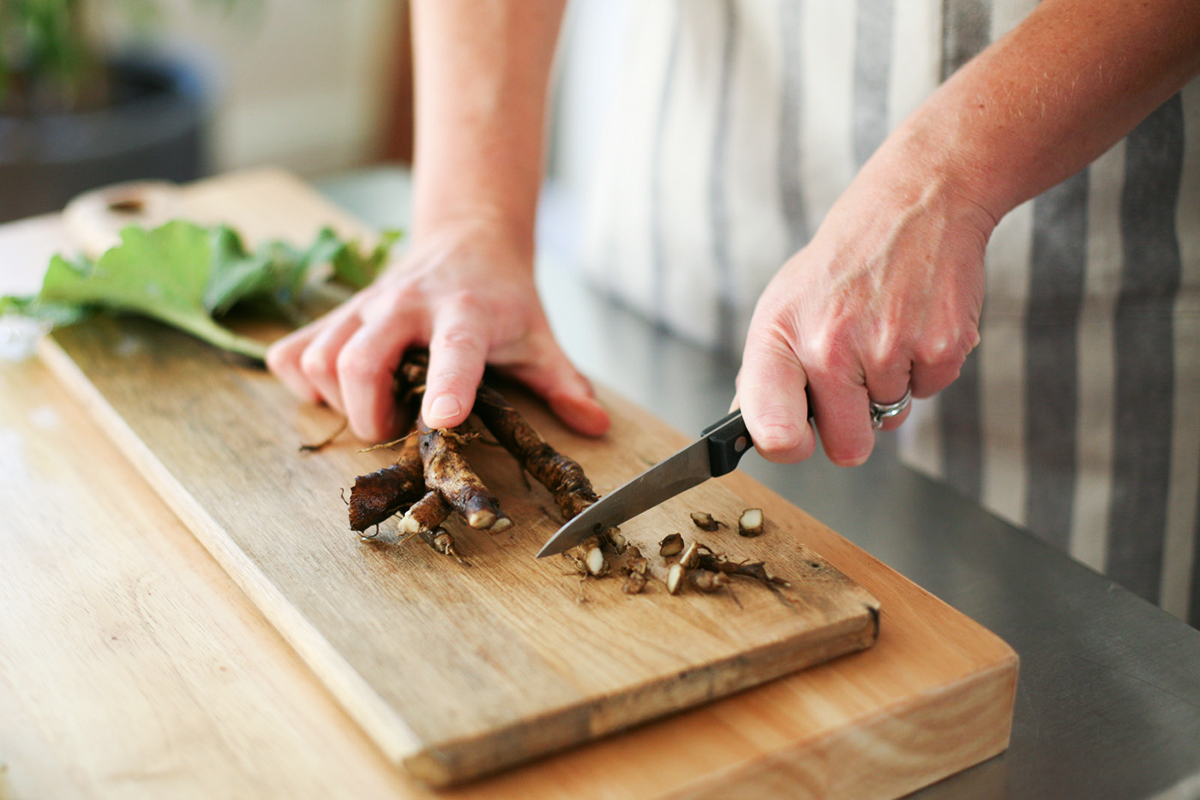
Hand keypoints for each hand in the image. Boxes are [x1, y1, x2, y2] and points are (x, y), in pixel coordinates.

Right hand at [267, 217, 609, 441]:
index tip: (439, 421)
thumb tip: (595, 426)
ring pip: (318, 357)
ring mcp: (364, 307)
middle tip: (395, 428)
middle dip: (368, 411)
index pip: (453, 350)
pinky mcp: (336, 313)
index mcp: (465, 313)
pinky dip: (302, 381)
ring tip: (376, 405)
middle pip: (359, 360)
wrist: (467, 237)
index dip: (444, 386)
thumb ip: (564, 384)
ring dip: (336, 400)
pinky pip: (292, 352)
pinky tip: (338, 390)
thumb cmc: (503, 298)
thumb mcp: (541, 338)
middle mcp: (406, 306)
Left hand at [735, 159, 992, 465]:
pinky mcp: (942, 348)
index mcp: (780, 338)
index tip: (797, 436)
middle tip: (854, 375)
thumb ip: (766, 372)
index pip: (774, 434)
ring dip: (890, 385)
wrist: (916, 203)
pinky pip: (929, 392)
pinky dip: (924, 367)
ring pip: (891, 418)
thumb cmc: (844, 262)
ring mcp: (888, 348)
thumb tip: (755, 429)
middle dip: (853, 425)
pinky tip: (913, 321)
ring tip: (883, 328)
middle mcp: (829, 346)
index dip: (788, 446)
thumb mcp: (783, 305)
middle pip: (847, 448)